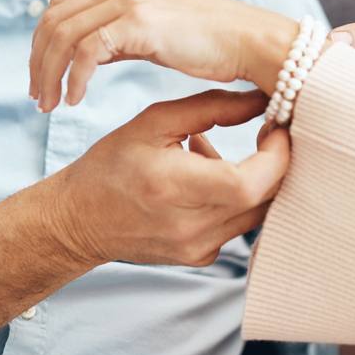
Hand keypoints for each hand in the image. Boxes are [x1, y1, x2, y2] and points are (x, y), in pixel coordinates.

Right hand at [0, 90, 284, 354]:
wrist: (78, 221)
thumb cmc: (112, 164)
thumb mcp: (154, 123)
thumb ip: (210, 107)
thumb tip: (262, 96)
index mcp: (175, 187)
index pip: (250, 183)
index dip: (277, 155)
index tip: (276, 128)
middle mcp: (190, 226)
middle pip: (264, 200)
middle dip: (277, 164)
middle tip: (269, 133)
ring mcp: (196, 248)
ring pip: (257, 215)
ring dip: (258, 181)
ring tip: (229, 152)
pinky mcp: (199, 257)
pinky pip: (237, 227)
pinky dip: (238, 200)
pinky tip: (210, 179)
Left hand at [28, 0, 296, 111]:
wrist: (250, 41)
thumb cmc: (211, 43)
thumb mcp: (156, 28)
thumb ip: (120, 32)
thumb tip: (90, 52)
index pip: (61, 4)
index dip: (42, 41)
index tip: (41, 76)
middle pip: (54, 17)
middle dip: (38, 59)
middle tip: (38, 96)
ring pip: (63, 34)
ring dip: (48, 73)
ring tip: (50, 104)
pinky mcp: (138, 22)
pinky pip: (85, 51)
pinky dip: (73, 78)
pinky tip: (74, 100)